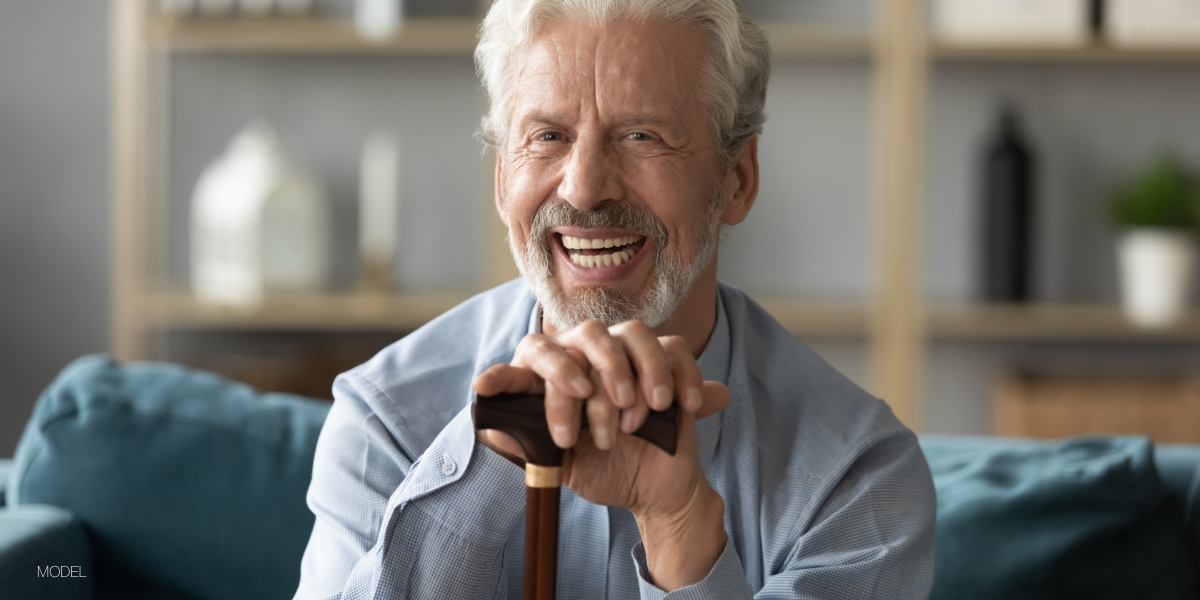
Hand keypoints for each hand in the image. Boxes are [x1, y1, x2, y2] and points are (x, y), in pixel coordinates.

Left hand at [471, 320, 730, 588]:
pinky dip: (676, 378)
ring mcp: (631, 355)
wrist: (654, 489)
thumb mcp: (560, 468)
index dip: (505, 373)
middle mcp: (590, 357)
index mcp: (557, 379)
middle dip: (587, 375)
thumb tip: (490, 429)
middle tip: (597, 424)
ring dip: (632, 378)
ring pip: (631, 335)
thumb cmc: (603, 471)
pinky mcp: (669, 362)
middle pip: (583, 337)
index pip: (529, 359)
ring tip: (633, 424)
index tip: (483, 387)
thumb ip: (528, 449)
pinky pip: (673, 350)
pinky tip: (674, 409)